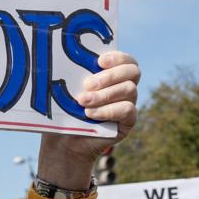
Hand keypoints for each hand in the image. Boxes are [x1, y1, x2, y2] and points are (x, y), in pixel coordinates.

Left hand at [36, 51, 141, 189]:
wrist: (65, 141)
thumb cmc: (65, 111)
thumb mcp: (68, 91)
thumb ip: (76, 75)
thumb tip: (68, 57)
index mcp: (113, 74)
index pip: (126, 60)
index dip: (118, 57)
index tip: (99, 61)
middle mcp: (125, 87)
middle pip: (133, 71)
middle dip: (110, 75)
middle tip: (88, 84)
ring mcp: (129, 103)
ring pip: (129, 89)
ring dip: (105, 94)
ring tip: (83, 101)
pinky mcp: (128, 121)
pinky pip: (127, 110)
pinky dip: (108, 110)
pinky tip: (90, 114)